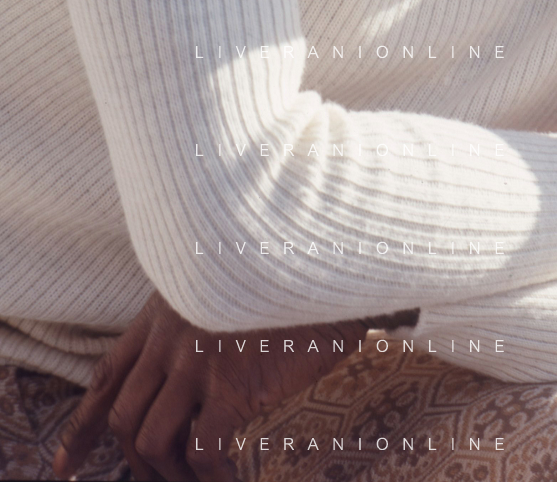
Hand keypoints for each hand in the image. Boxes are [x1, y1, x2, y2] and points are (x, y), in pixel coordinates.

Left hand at [52, 290, 416, 481]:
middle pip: (124, 418)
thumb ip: (199, 313)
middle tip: (155, 480)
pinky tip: (226, 477)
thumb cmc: (287, 270)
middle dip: (133, 462)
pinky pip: (201, 449)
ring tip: (196, 480)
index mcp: (163, 312)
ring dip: (167, 474)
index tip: (64, 467)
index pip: (107, 377)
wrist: (327, 262)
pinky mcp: (233, 385)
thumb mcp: (225, 279)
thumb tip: (197, 356)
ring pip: (151, 441)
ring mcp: (198, 363)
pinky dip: (208, 474)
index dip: (81, 429)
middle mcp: (170, 339)